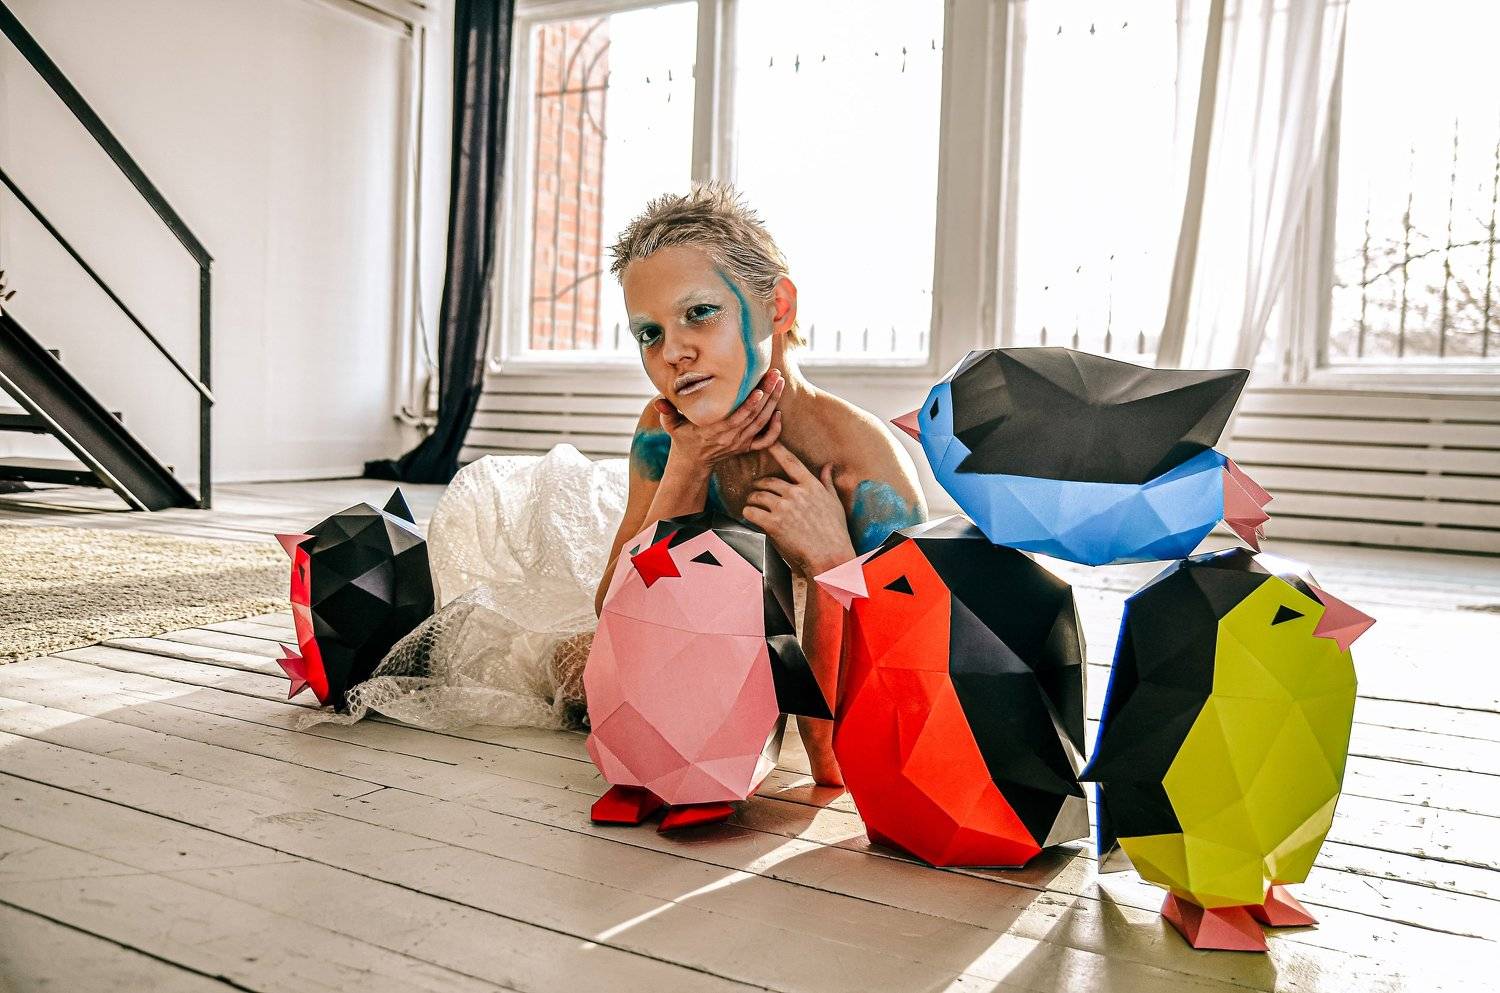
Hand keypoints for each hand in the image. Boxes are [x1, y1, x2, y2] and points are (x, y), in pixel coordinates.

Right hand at [655, 370, 783, 471]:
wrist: (692, 462)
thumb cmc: (682, 437)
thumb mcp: (670, 425)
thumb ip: (666, 412)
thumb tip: (660, 401)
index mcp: (713, 432)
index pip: (736, 418)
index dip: (749, 405)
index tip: (759, 389)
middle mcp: (730, 438)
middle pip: (754, 417)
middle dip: (767, 395)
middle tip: (775, 375)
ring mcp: (740, 444)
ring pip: (762, 424)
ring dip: (773, 403)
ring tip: (779, 383)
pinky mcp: (746, 447)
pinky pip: (766, 441)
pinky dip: (775, 429)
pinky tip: (778, 412)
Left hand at [741, 442, 855, 575]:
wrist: (830, 556)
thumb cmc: (835, 532)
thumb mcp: (834, 503)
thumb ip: (827, 483)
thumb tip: (828, 466)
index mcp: (811, 486)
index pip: (791, 462)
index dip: (777, 449)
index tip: (768, 441)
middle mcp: (796, 493)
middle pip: (768, 482)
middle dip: (759, 486)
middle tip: (756, 491)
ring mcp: (784, 508)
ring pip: (758, 496)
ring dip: (752, 500)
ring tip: (752, 505)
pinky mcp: (773, 523)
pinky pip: (752, 512)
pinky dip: (748, 513)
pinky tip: (750, 516)